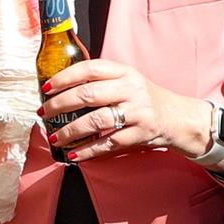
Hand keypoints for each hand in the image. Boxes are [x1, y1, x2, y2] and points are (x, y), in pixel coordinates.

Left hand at [38, 59, 210, 161]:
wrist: (179, 117)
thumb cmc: (145, 98)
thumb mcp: (128, 81)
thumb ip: (101, 81)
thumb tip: (60, 88)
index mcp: (124, 72)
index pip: (90, 69)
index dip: (65, 77)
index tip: (46, 87)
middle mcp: (131, 89)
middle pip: (88, 94)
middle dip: (60, 105)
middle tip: (44, 113)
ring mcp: (138, 111)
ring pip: (96, 120)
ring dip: (70, 131)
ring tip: (54, 138)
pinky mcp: (142, 133)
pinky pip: (109, 143)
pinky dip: (89, 150)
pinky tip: (74, 154)